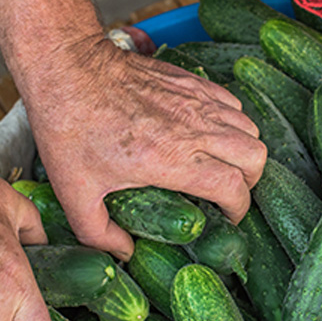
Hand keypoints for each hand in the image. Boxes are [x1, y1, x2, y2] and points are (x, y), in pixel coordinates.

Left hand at [23, 36, 267, 259]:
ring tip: (223, 164)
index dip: (238, 210)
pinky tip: (210, 133)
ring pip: (250, 129)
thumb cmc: (69, 128)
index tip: (226, 219)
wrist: (67, 67)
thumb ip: (98, 233)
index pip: (234, 188)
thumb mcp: (75, 193)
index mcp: (173, 159)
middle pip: (255, 158)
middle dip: (249, 182)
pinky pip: (233, 103)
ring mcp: (196, 101)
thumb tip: (124, 253)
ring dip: (243, 151)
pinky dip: (233, 121)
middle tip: (228, 192)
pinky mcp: (191, 81)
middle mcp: (195, 129)